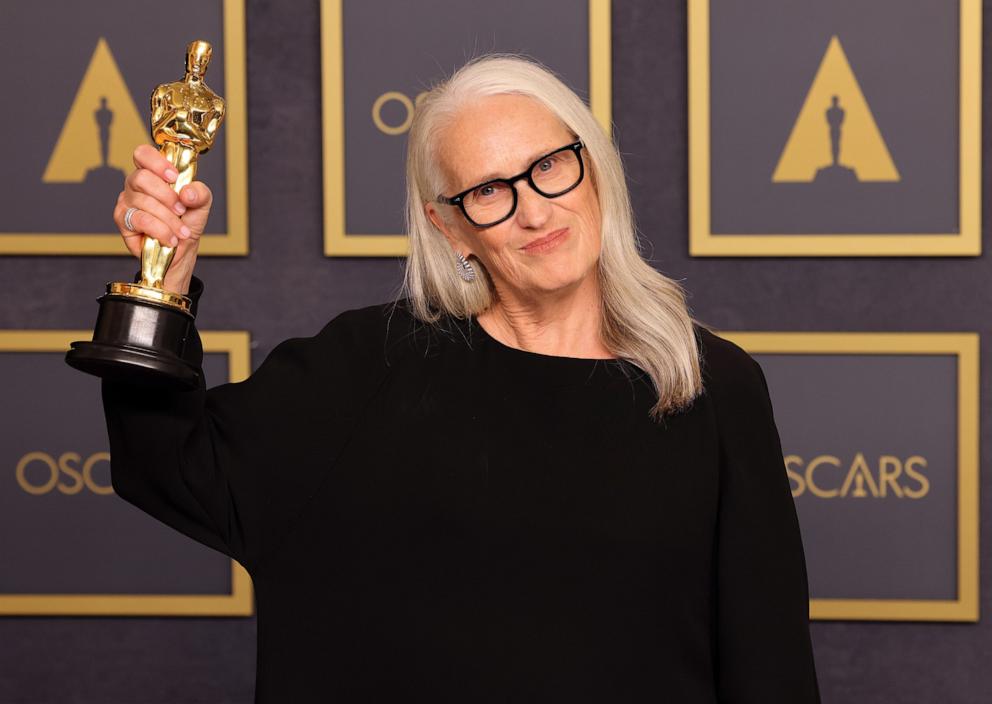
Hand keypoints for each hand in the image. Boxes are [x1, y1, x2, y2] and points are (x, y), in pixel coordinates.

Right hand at [113, 144, 212, 293]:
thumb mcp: (201, 204)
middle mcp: (136, 184)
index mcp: (153, 173)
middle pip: (142, 177)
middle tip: (182, 209)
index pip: (143, 154)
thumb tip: (187, 192)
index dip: (156, 162)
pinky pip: (141, 220)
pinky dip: (161, 230)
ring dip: (169, 219)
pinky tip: (171, 238)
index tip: (174, 176)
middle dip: (167, 196)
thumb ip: (200, 193)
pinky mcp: (122, 219)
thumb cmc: (187, 221)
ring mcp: (127, 201)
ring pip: (144, 202)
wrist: (182, 249)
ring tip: (182, 232)